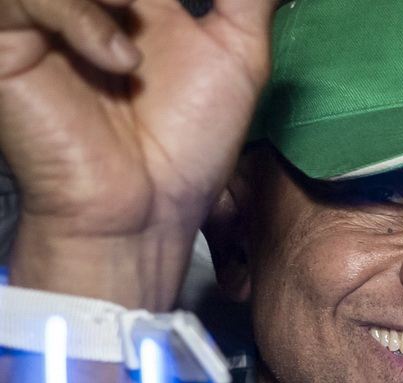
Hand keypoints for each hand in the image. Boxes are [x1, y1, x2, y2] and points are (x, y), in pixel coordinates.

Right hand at [0, 0, 272, 304]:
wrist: (147, 209)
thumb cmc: (188, 146)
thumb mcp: (237, 57)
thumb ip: (247, 0)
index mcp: (130, 0)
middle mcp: (83, 5)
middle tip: (153, 2)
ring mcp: (39, 21)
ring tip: (134, 6)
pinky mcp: (6, 43)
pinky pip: (28, 1)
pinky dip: (79, 17)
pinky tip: (121, 60)